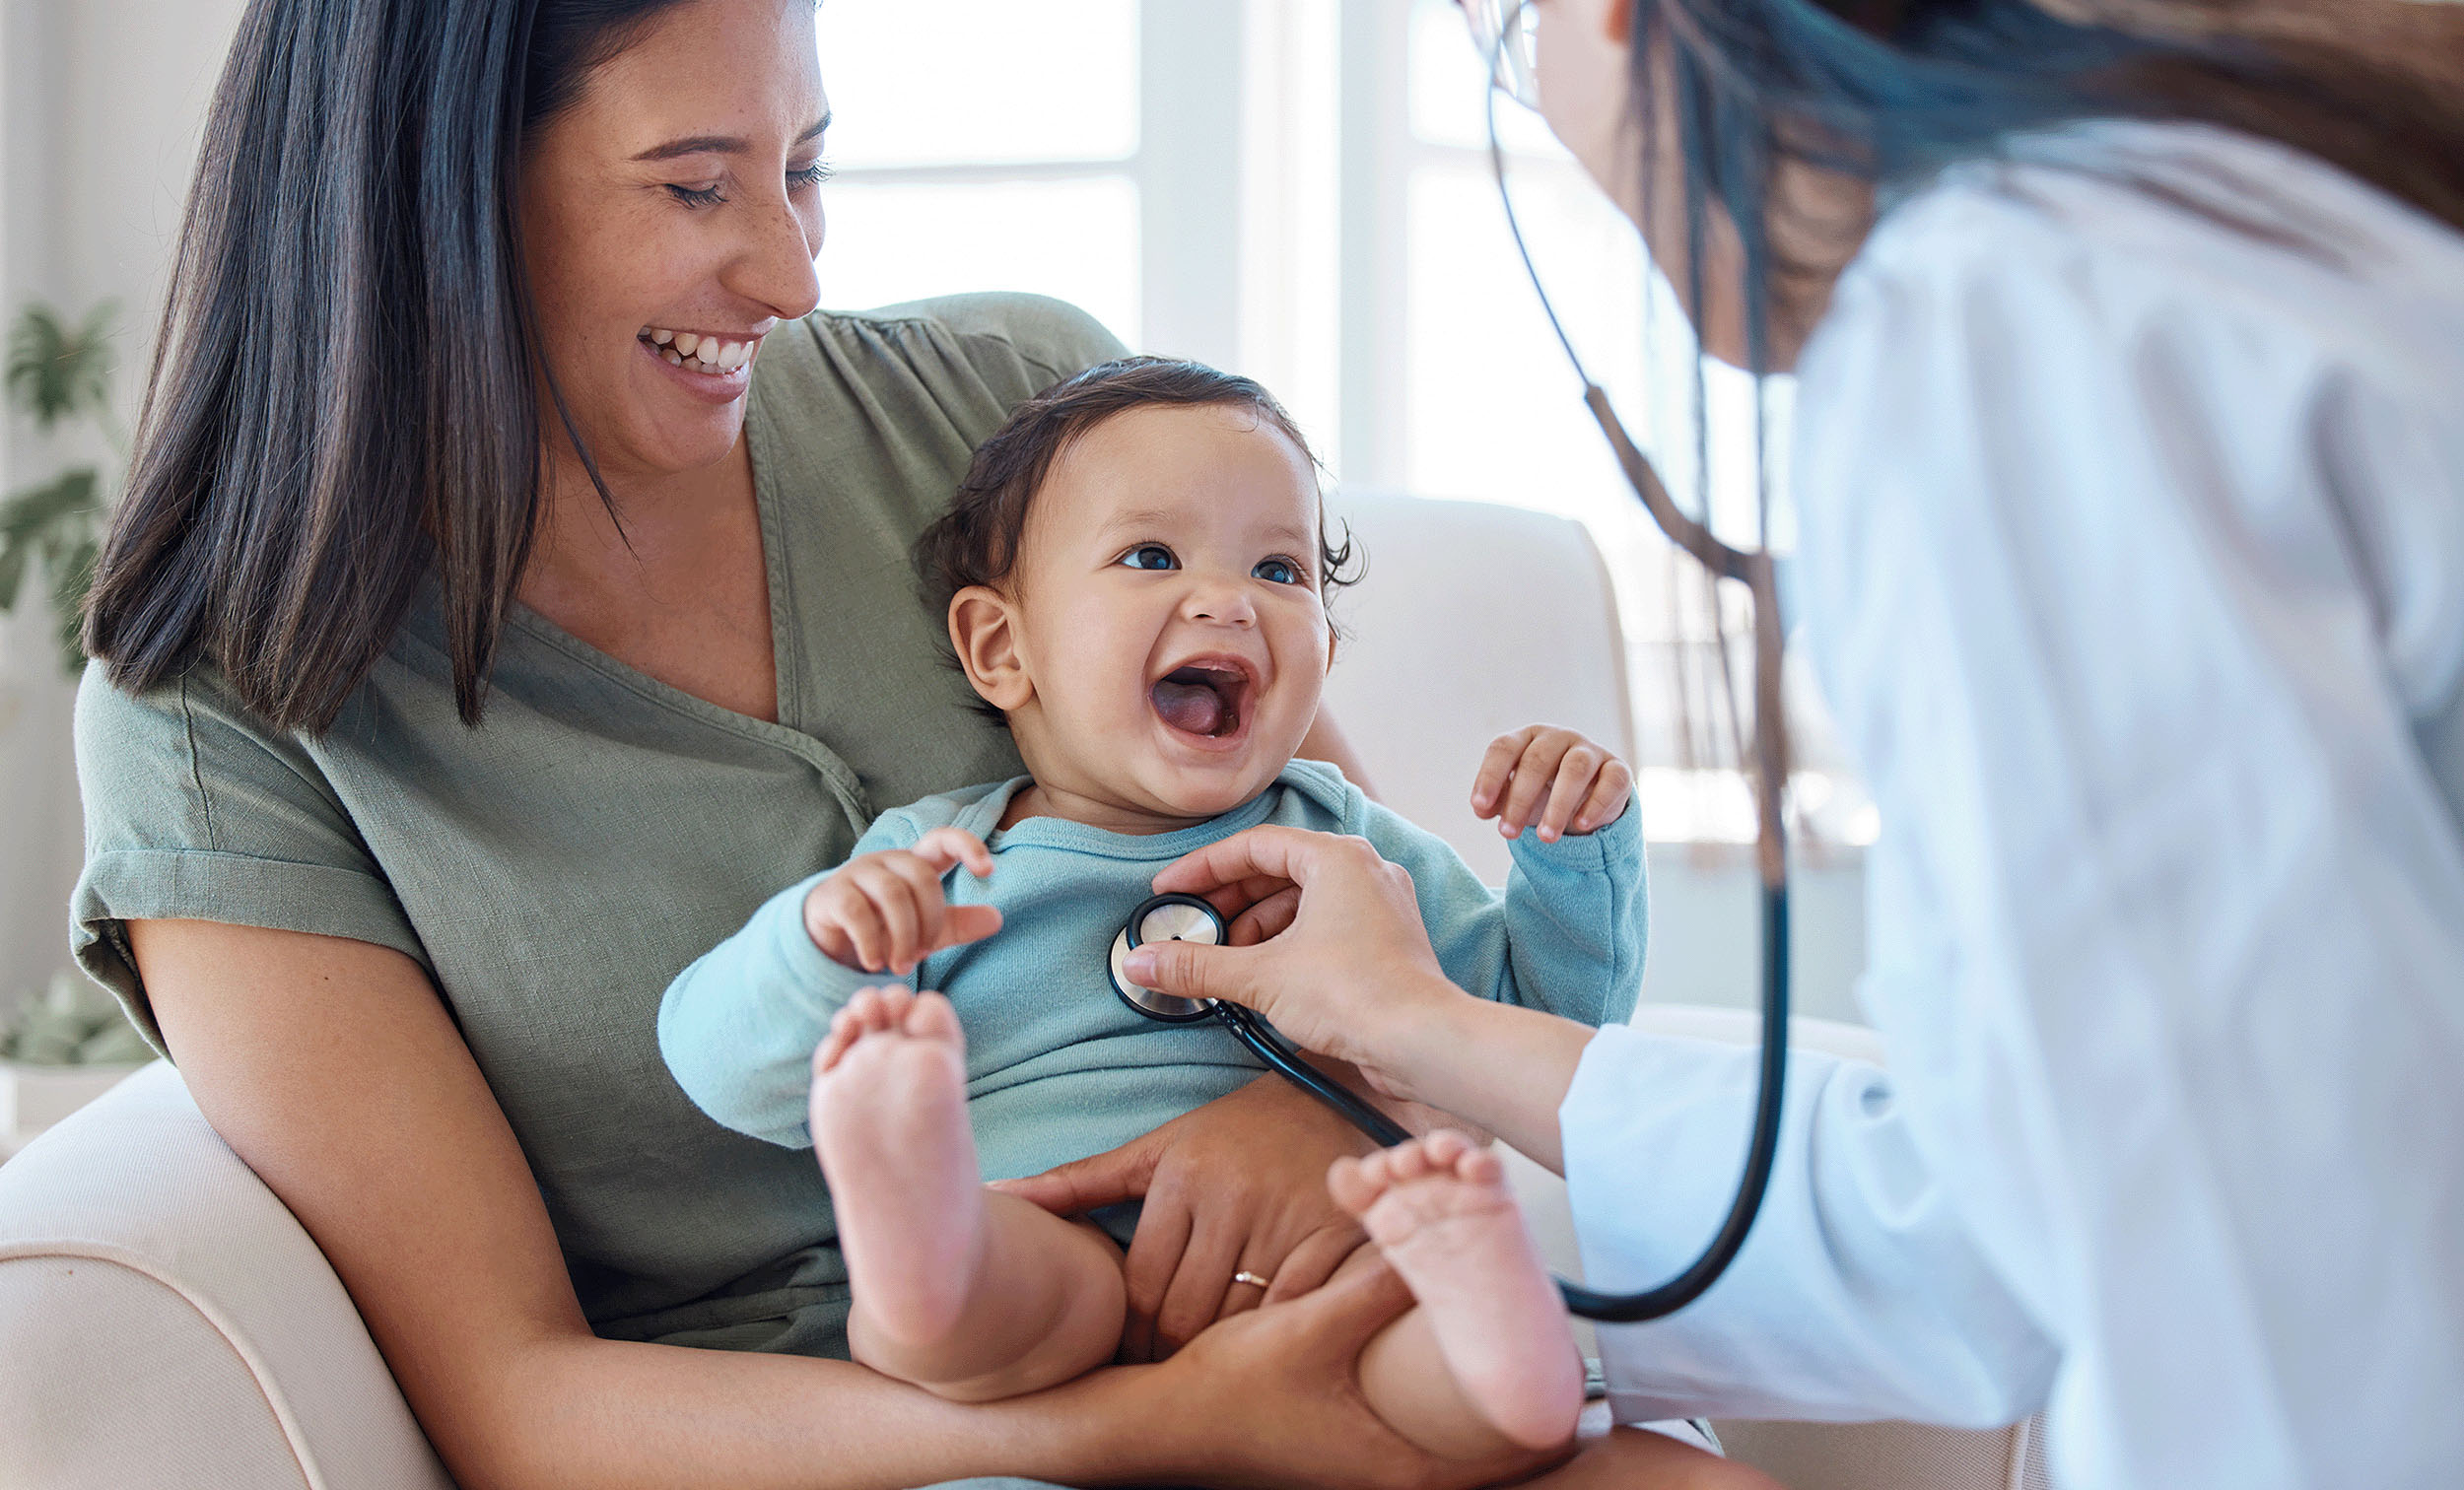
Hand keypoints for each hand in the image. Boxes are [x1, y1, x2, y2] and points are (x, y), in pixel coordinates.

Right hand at [803, 827, 1001, 974]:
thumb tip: (997, 919)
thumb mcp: (926, 930)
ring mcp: (856, 873)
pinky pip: (858, 912)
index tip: (988, 870)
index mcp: (913, 863)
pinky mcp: (832, 894)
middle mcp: (886, 861)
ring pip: (892, 893)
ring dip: (903, 935)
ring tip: (902, 966)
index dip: (967, 846)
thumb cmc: (883, 928)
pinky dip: (872, 943)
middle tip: (923, 954)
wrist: (829, 942)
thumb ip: (958, 924)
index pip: (942, 839)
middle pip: (921, 876)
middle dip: (929, 920)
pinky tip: (875, 963)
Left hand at [991, 1073, 1373, 1360]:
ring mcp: (1288, 1218)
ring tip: (1207, 1373)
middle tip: (1161, 1376)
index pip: (1142, 1285)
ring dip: (1219, 1356)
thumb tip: (997, 1196)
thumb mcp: (1158, 1149)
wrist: (1339, 1096)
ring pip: (1237, 1322)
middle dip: (1167, 1355)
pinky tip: (1265, 1350)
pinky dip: (1275, 1339)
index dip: (1129, 1336)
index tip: (1127, 1357)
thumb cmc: (1236, 1133)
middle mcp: (1233, 1195)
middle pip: (1187, 1312)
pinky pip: (1294, 1312)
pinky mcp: (1338, 1236)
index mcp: (1183, 1174)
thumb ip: (1080, 1181)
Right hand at [1124, 827, 1462, 1087]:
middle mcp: (1364, 869)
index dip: (1203, 869)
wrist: (1424, 1042)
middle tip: (1191, 929)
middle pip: (1278, 871)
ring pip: (1302, 901)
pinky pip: (1324, 925)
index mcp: (1337, 857)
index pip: (1254, 846)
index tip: (1169, 891)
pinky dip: (1287, 942)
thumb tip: (1140, 963)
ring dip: (1256, 926)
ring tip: (1224, 960)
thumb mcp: (1261, 977)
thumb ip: (1197, 966)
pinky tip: (1261, 974)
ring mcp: (1380, 904)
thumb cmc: (1355, 994)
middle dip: (1229, 902)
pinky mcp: (1386, 940)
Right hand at [1139, 1257, 1566, 1489]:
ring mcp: (1379, 1467)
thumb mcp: (1309, 1329)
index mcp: (1404, 1466)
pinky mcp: (1361, 1449)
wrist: (1161, 1426)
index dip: (1552, 1414)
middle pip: (1496, 1447)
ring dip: (1483, 1389)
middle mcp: (1399, 1478)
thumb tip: (1433, 1234)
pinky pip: (1428, 1423)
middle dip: (1522, 1392)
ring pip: (1462, 1435)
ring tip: (1518, 1339)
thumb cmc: (1230, 1391)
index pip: (1514, 1452)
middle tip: (1556, 1343)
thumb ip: (1375, 1285)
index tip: (1581, 1376)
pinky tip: (1449, 1347)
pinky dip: (1445, 1389)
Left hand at [1470, 725, 1632, 841]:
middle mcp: (1558, 738)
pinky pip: (1611, 781)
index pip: (1504, 747)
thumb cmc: (1544, 792)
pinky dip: (1596, 804)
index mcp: (1528, 738)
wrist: (1589, 798)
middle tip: (1508, 833)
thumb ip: (1497, 800)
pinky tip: (1581, 825)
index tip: (1479, 807)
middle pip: (1537, 760)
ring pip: (1575, 769)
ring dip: (1558, 805)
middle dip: (1520, 799)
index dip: (1490, 776)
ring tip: (1545, 838)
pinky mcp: (1617, 769)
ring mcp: (1590, 751)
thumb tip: (1481, 809)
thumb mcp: (1517, 796)